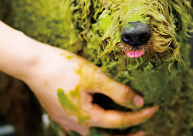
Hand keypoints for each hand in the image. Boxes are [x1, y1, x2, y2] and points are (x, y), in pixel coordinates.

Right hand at [25, 46, 157, 135]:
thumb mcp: (94, 78)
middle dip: (126, 131)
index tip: (154, 109)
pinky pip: (83, 122)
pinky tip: (98, 113)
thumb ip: (117, 92)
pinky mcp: (61, 112)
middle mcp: (77, 125)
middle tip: (143, 129)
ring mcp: (67, 120)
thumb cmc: (64, 69)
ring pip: (94, 129)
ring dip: (110, 126)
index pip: (120, 122)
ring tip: (124, 120)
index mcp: (87, 118)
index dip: (139, 116)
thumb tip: (138, 102)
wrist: (35, 64)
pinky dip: (96, 119)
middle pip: (107, 132)